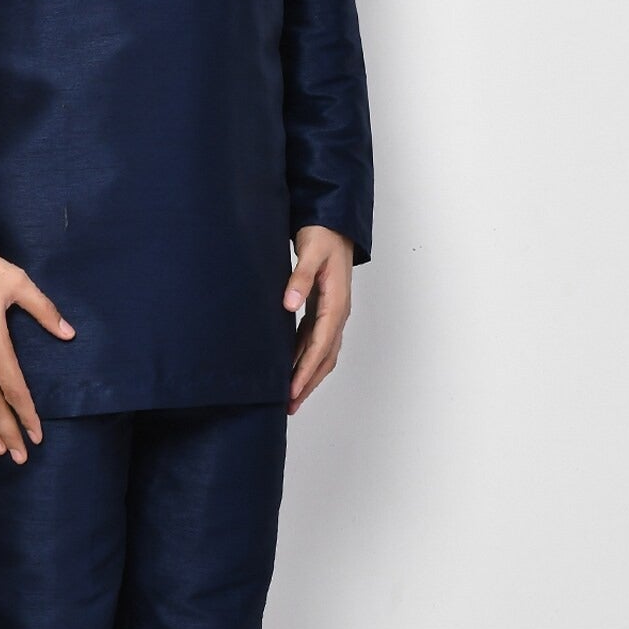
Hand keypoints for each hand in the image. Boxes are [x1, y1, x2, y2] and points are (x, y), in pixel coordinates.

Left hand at [284, 227, 353, 413]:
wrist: (335, 223)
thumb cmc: (323, 236)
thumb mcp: (310, 252)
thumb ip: (300, 277)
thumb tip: (290, 303)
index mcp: (336, 303)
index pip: (320, 345)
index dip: (306, 370)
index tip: (292, 389)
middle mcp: (338, 313)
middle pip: (325, 357)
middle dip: (308, 383)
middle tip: (290, 405)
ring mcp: (333, 313)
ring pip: (323, 353)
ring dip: (308, 375)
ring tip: (290, 396)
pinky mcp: (324, 309)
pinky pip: (316, 341)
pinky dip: (305, 358)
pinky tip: (290, 367)